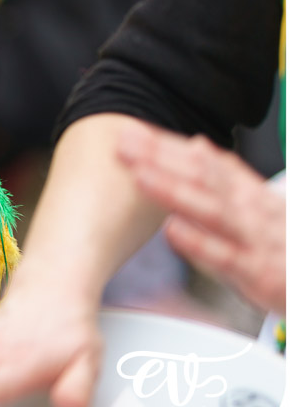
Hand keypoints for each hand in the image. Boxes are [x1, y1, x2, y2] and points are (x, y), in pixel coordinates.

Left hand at [116, 123, 285, 314]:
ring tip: (139, 174)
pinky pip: (227, 257)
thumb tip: (196, 145)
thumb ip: (228, 178)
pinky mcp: (260, 275)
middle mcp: (254, 212)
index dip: (170, 145)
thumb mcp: (263, 207)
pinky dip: (199, 243)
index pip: (208, 162)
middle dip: (162, 159)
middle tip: (124, 142)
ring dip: (174, 191)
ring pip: (212, 210)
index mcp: (253, 195)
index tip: (134, 131)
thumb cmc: (289, 248)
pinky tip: (171, 230)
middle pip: (205, 178)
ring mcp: (256, 241)